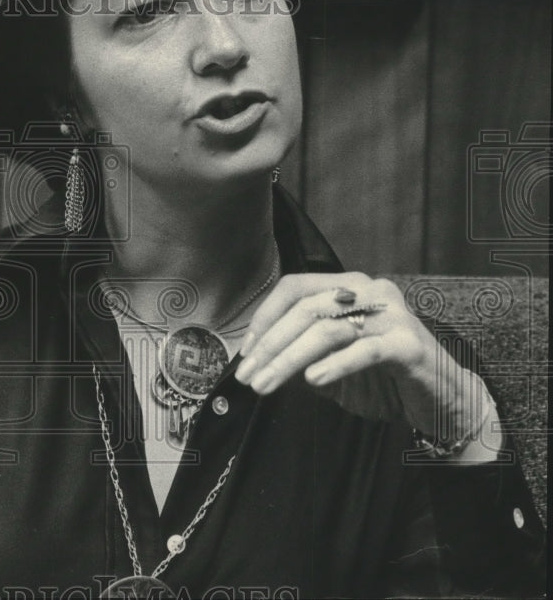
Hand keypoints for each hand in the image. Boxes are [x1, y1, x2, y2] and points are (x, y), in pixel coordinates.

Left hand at [233, 273, 499, 457]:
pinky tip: (312, 380)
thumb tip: (257, 359)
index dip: (264, 318)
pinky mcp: (409, 345)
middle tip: (248, 378)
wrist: (442, 401)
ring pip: (328, 330)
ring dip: (290, 360)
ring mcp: (392, 315)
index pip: (294, 288)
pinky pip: (365, 350)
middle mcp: (370, 291)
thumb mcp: (330, 366)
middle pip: (305, 309)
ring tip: (266, 385)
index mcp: (348, 287)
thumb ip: (300, 355)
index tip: (245, 353)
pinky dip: (335, 365)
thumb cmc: (383, 380)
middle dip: (270, 345)